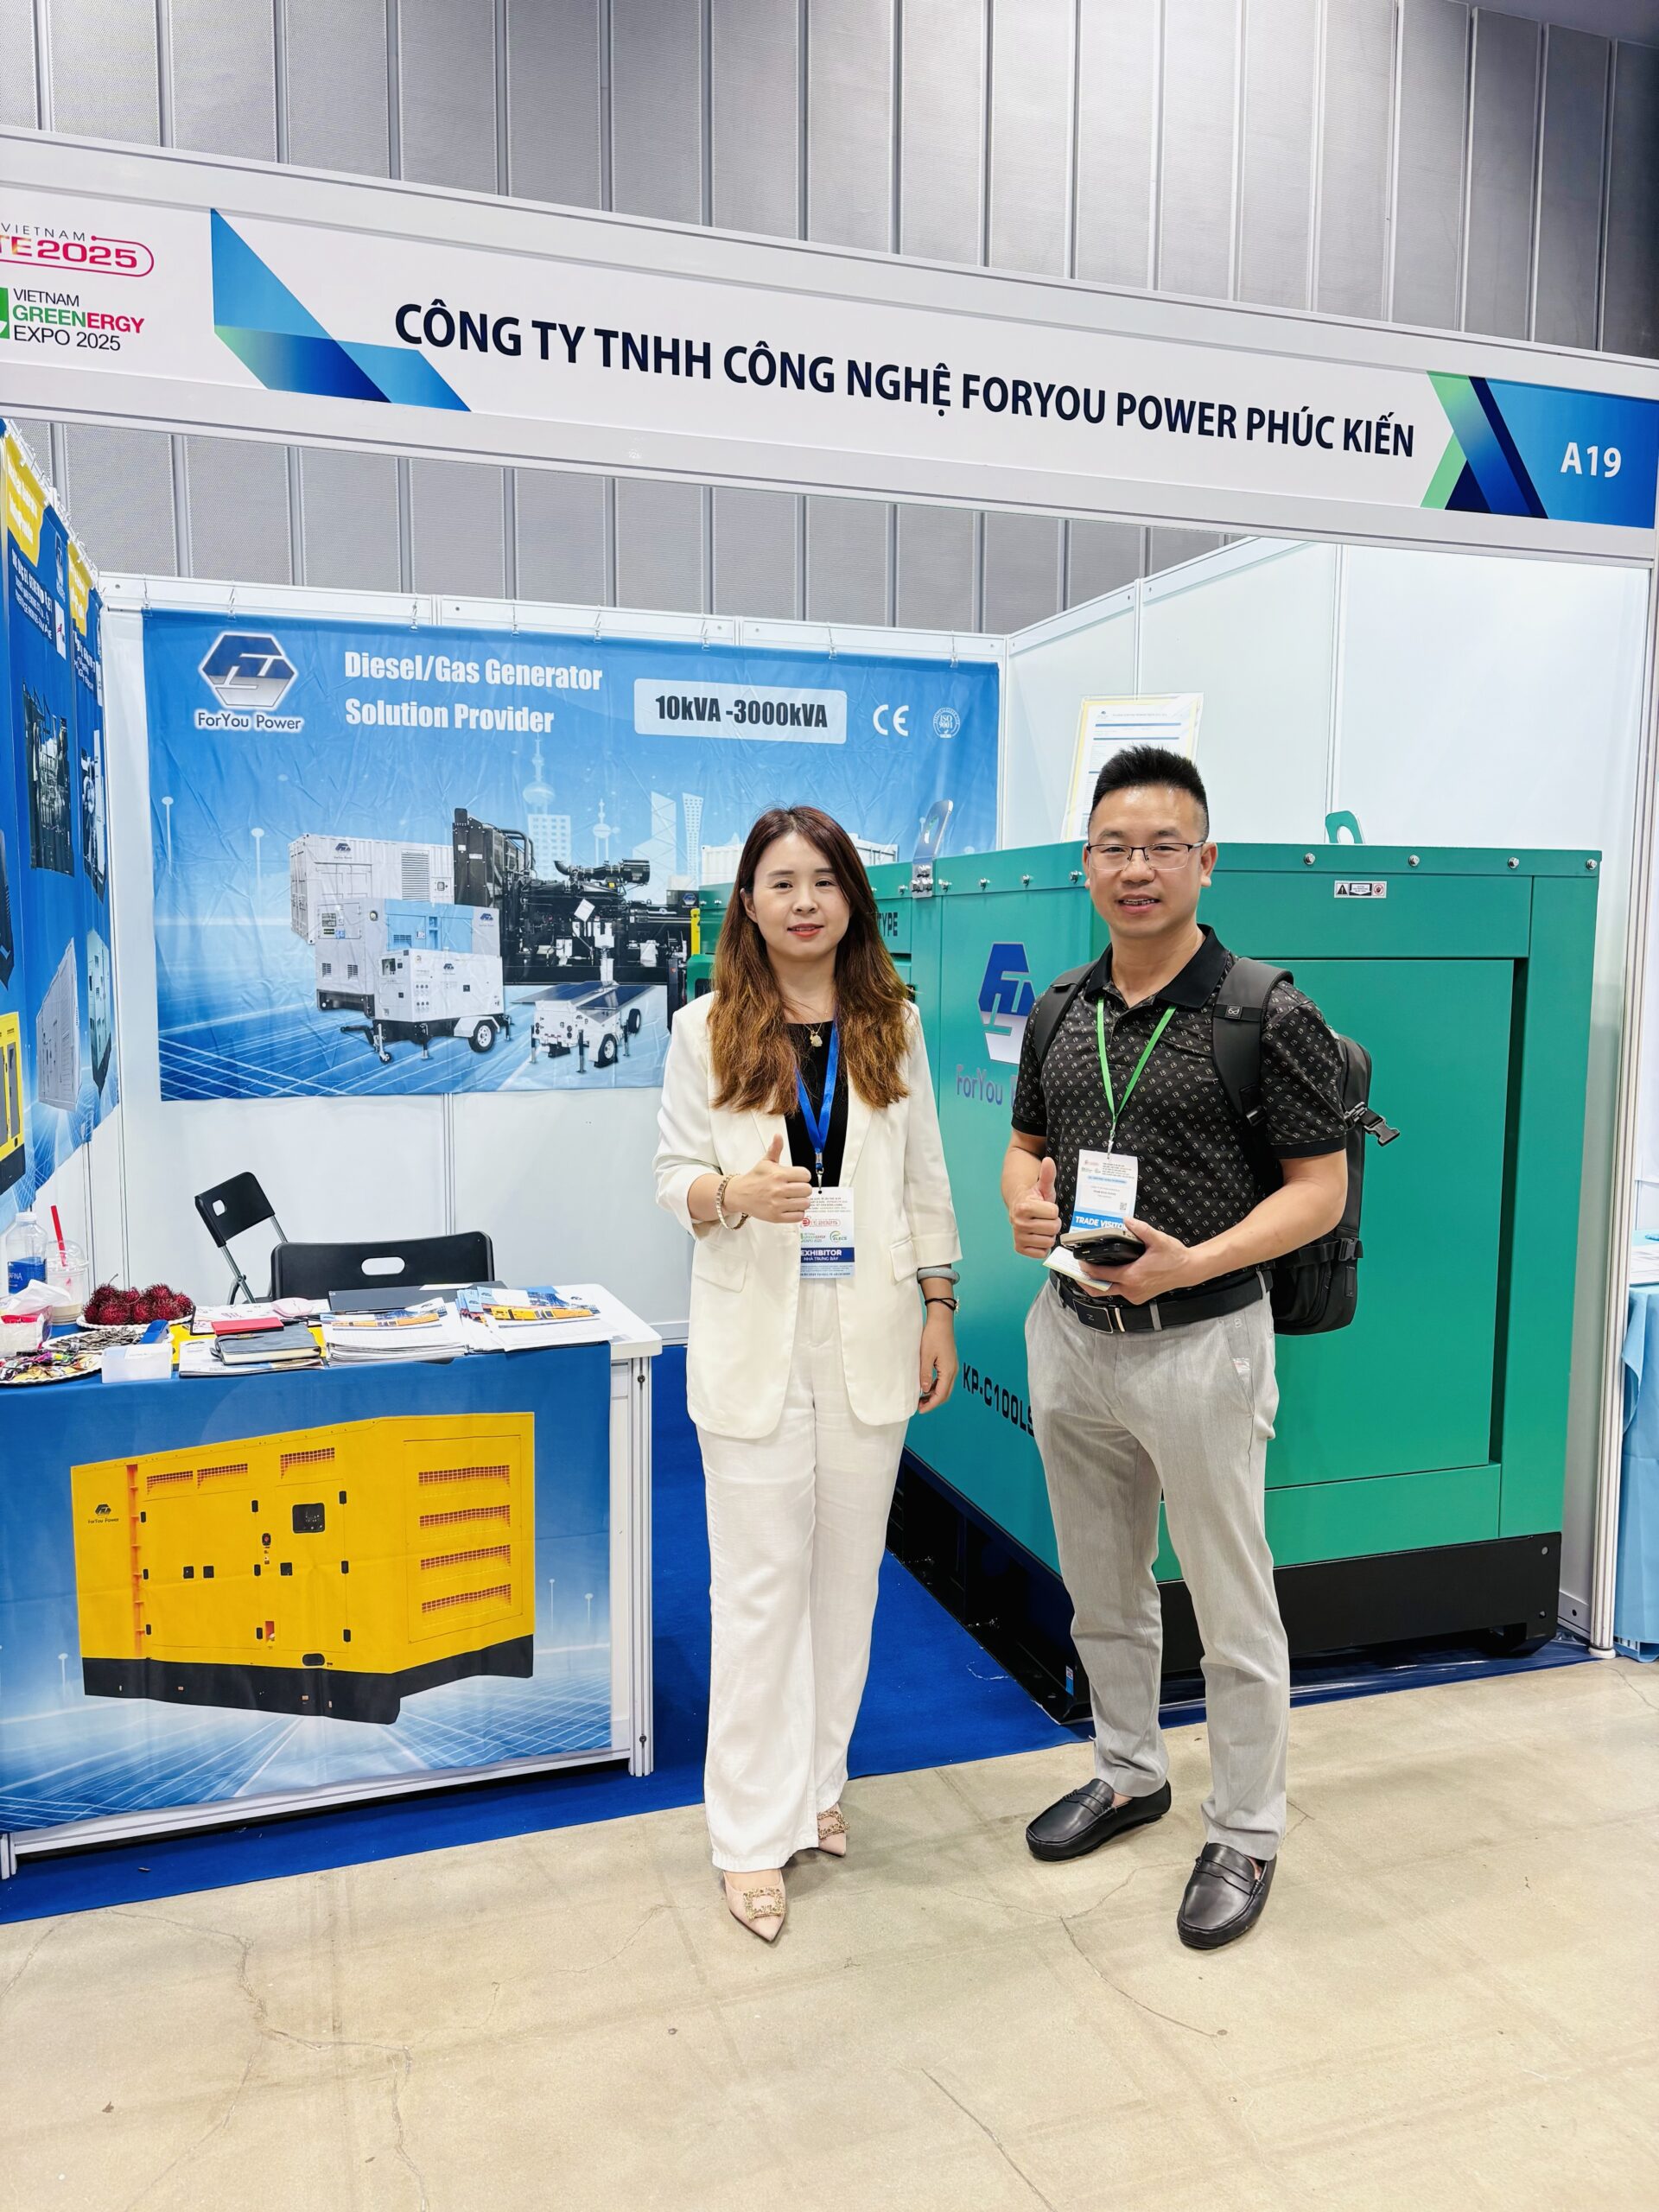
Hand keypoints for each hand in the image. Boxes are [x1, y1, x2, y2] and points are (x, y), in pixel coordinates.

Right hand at [733, 1135, 812, 1224]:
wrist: (739, 1194)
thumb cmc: (755, 1178)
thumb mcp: (765, 1162)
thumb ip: (775, 1149)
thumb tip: (778, 1135)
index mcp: (778, 1174)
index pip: (805, 1175)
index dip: (803, 1176)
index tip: (798, 1178)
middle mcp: (779, 1189)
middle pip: (807, 1190)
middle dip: (803, 1189)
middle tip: (796, 1189)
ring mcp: (777, 1204)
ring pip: (805, 1203)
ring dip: (802, 1201)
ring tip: (794, 1198)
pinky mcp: (776, 1217)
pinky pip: (798, 1216)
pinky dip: (798, 1212)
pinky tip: (791, 1207)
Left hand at [917, 1305, 957, 1412]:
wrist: (941, 1320)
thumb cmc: (933, 1336)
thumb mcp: (926, 1356)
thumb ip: (925, 1374)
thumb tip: (924, 1390)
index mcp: (948, 1371)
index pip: (941, 1395)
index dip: (930, 1404)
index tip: (920, 1410)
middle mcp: (953, 1370)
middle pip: (945, 1394)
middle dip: (933, 1402)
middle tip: (919, 1407)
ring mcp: (952, 1366)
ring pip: (945, 1387)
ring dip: (934, 1394)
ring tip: (921, 1398)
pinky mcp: (949, 1362)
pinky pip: (944, 1380)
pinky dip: (936, 1386)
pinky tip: (926, 1386)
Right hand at [1011, 1157, 1061, 1258]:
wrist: (1019, 1208)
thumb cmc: (1034, 1199)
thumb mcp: (1043, 1187)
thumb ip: (1047, 1175)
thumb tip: (1048, 1161)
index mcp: (1023, 1207)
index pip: (1054, 1213)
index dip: (1053, 1210)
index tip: (1045, 1207)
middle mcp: (1018, 1222)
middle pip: (1053, 1228)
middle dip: (1052, 1223)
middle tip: (1044, 1218)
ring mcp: (1018, 1236)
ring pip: (1049, 1241)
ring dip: (1048, 1235)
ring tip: (1041, 1227)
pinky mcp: (1019, 1248)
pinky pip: (1042, 1252)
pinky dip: (1042, 1246)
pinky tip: (1037, 1236)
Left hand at [1079, 1218, 1196, 1304]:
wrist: (1188, 1270)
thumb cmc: (1174, 1256)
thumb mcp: (1158, 1240)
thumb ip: (1141, 1229)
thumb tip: (1126, 1220)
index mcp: (1133, 1276)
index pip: (1101, 1275)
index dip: (1086, 1268)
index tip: (1079, 1260)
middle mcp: (1131, 1289)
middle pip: (1100, 1290)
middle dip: (1085, 1282)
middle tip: (1075, 1271)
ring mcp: (1135, 1295)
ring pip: (1109, 1292)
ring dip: (1098, 1284)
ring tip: (1089, 1271)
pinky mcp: (1138, 1297)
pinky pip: (1119, 1293)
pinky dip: (1110, 1285)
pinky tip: (1106, 1273)